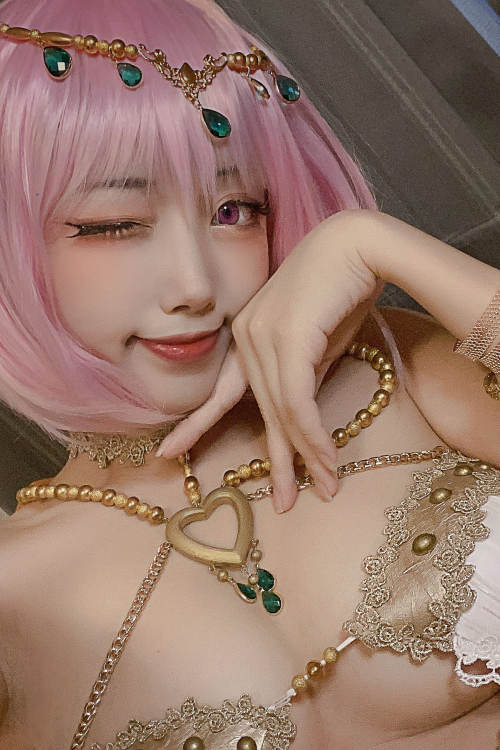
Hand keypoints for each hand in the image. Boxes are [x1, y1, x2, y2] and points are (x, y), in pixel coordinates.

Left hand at [156, 209, 380, 511]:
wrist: (361, 244)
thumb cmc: (341, 289)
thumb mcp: (318, 345)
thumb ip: (302, 378)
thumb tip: (300, 415)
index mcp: (247, 336)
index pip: (221, 391)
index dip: (197, 424)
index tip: (170, 452)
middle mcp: (247, 336)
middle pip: (260, 410)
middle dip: (276, 460)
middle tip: (283, 502)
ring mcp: (263, 334)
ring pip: (281, 411)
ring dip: (306, 455)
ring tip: (321, 489)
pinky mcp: (288, 336)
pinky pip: (297, 399)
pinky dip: (313, 433)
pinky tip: (325, 460)